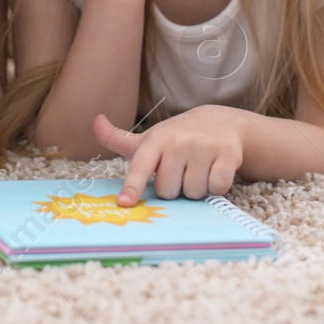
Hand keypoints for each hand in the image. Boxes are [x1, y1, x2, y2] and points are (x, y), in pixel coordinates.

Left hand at [93, 106, 247, 205]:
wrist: (219, 122)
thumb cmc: (177, 137)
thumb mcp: (149, 138)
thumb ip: (118, 138)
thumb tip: (95, 121)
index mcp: (156, 140)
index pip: (141, 166)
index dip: (132, 186)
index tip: (124, 203)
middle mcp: (178, 141)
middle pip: (168, 190)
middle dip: (174, 188)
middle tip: (180, 172)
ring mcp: (204, 146)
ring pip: (193, 192)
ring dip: (196, 188)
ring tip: (198, 169)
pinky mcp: (228, 153)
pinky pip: (217, 187)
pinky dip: (216, 186)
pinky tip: (215, 170)